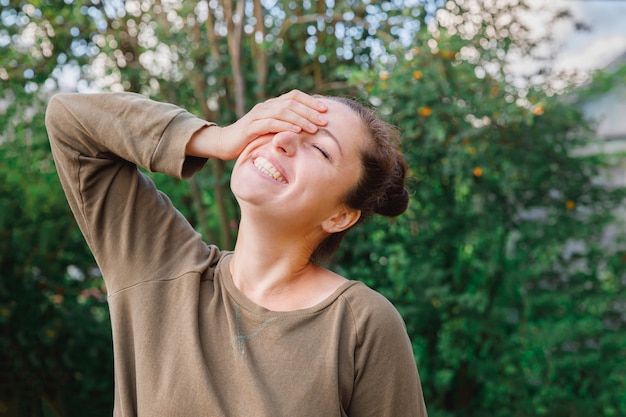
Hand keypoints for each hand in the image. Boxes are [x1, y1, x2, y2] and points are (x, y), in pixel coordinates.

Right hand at [186, 90, 327, 159]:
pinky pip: (270, 123)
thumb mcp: (271, 131)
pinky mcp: (251, 126)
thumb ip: (285, 127)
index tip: (326, 110)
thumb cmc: (250, 139)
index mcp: (272, 105)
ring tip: (314, 128)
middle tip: (325, 121)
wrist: (224, 143)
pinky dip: (285, 125)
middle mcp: (265, 106)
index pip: (294, 96)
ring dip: (301, 119)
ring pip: (283, 111)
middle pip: (291, 102)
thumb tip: (307, 129)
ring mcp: (257, 115)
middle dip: (310, 111)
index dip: (310, 101)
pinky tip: (296, 130)